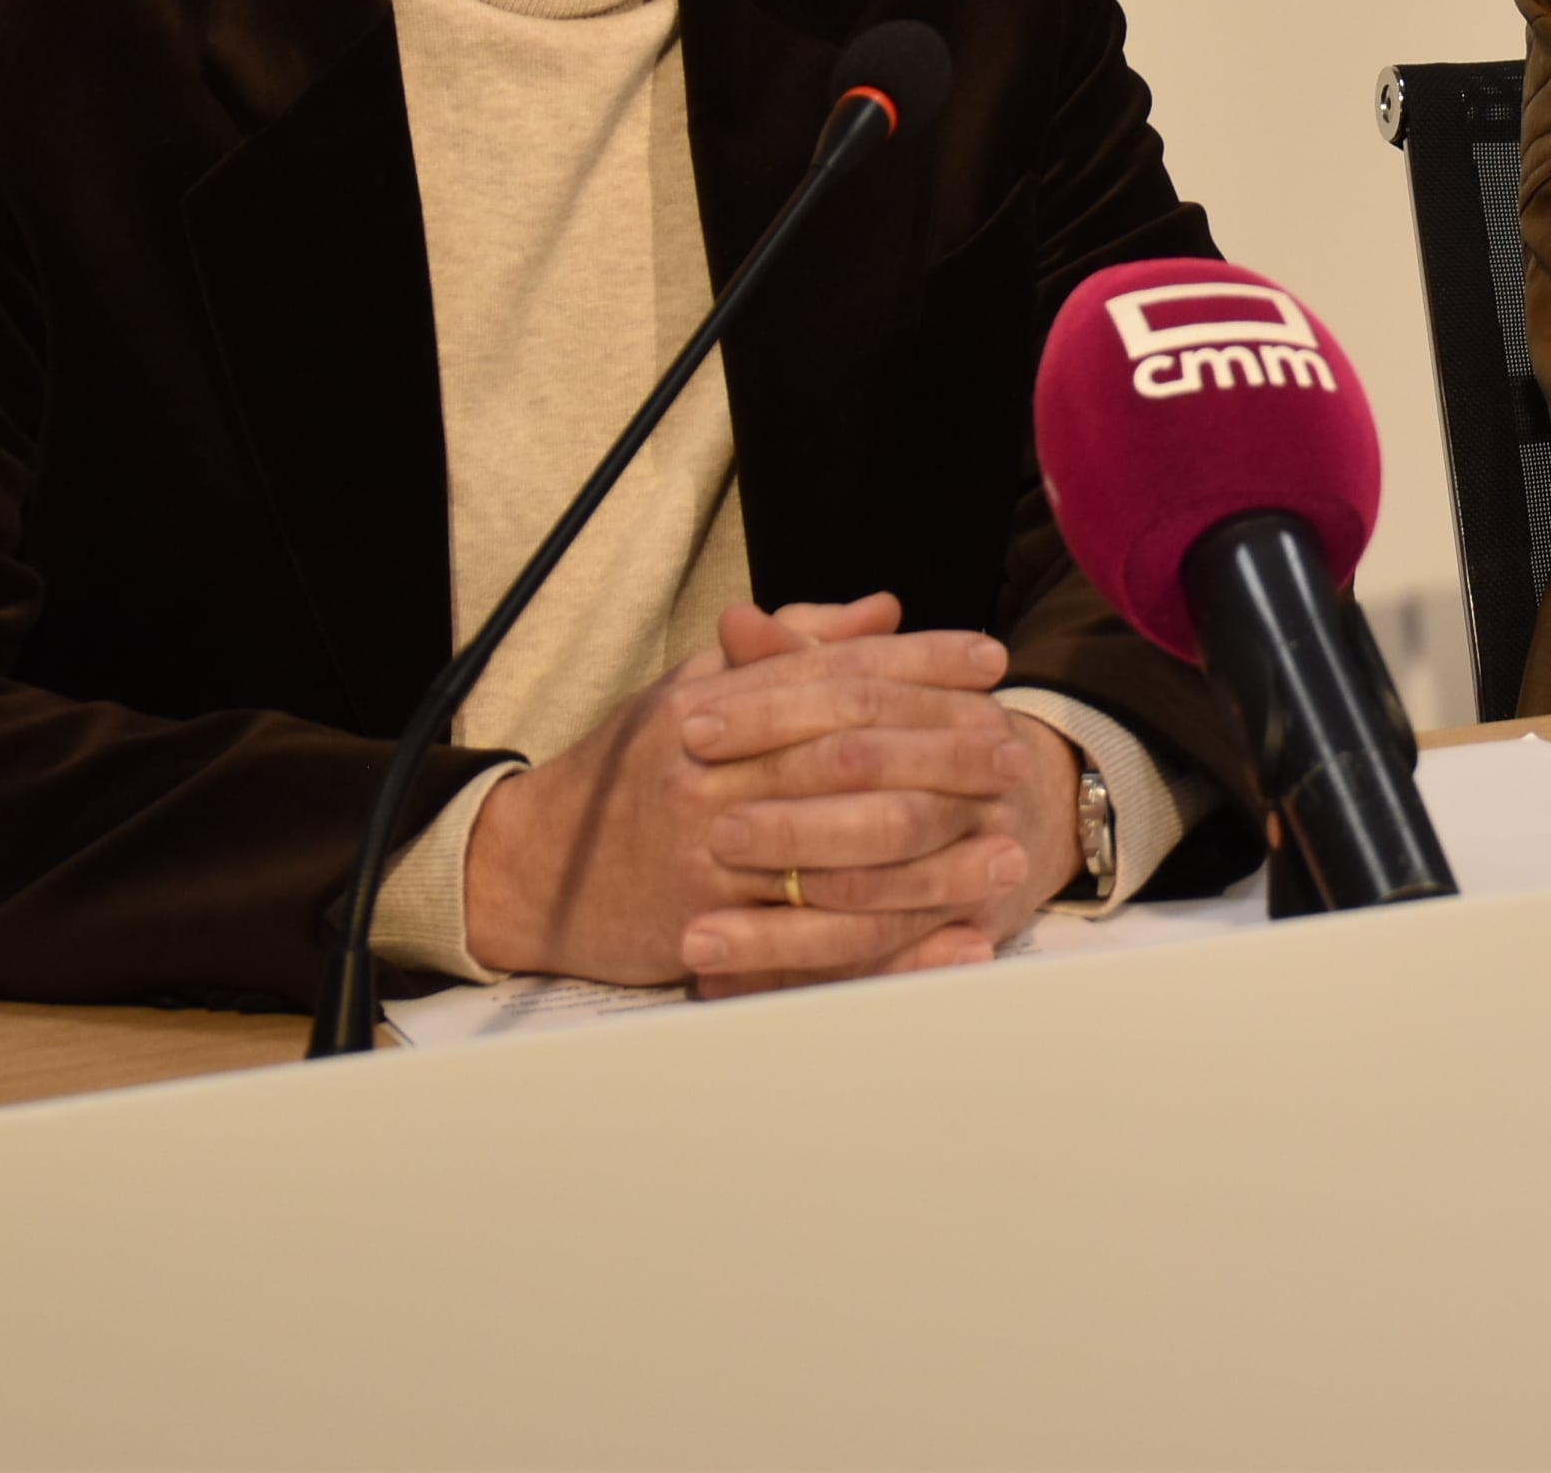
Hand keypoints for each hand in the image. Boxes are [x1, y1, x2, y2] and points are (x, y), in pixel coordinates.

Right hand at [462, 593, 1034, 993]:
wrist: (534, 870)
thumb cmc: (631, 771)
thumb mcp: (694, 688)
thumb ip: (788, 647)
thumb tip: (882, 608)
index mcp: (710, 705)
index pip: (832, 674)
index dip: (917, 662)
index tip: (989, 657)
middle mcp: (709, 775)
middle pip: (848, 756)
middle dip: (942, 751)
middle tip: (1016, 750)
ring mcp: (708, 855)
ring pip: (842, 853)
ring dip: (936, 857)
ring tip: (1011, 847)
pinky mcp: (710, 928)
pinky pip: (819, 938)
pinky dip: (894, 943)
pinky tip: (956, 937)